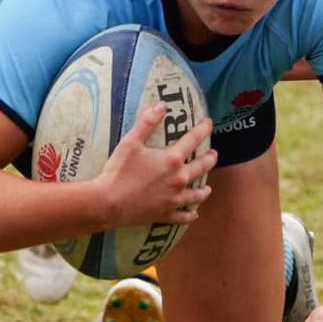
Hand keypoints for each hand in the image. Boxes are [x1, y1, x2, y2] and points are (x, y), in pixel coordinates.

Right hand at [95, 103, 217, 228]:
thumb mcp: (131, 142)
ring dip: (204, 190)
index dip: (203, 129)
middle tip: (213, 154)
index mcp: (172, 160)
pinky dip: (190, 215)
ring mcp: (174, 199)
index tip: (209, 123)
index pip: (194, 139)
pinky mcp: (165, 214)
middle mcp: (179, 179)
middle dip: (210, 158)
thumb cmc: (119, 170)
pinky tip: (194, 214)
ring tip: (208, 188)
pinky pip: (183, 216)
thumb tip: (162, 105)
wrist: (109, 203)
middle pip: (202, 167)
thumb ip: (147, 122)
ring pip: (197, 195)